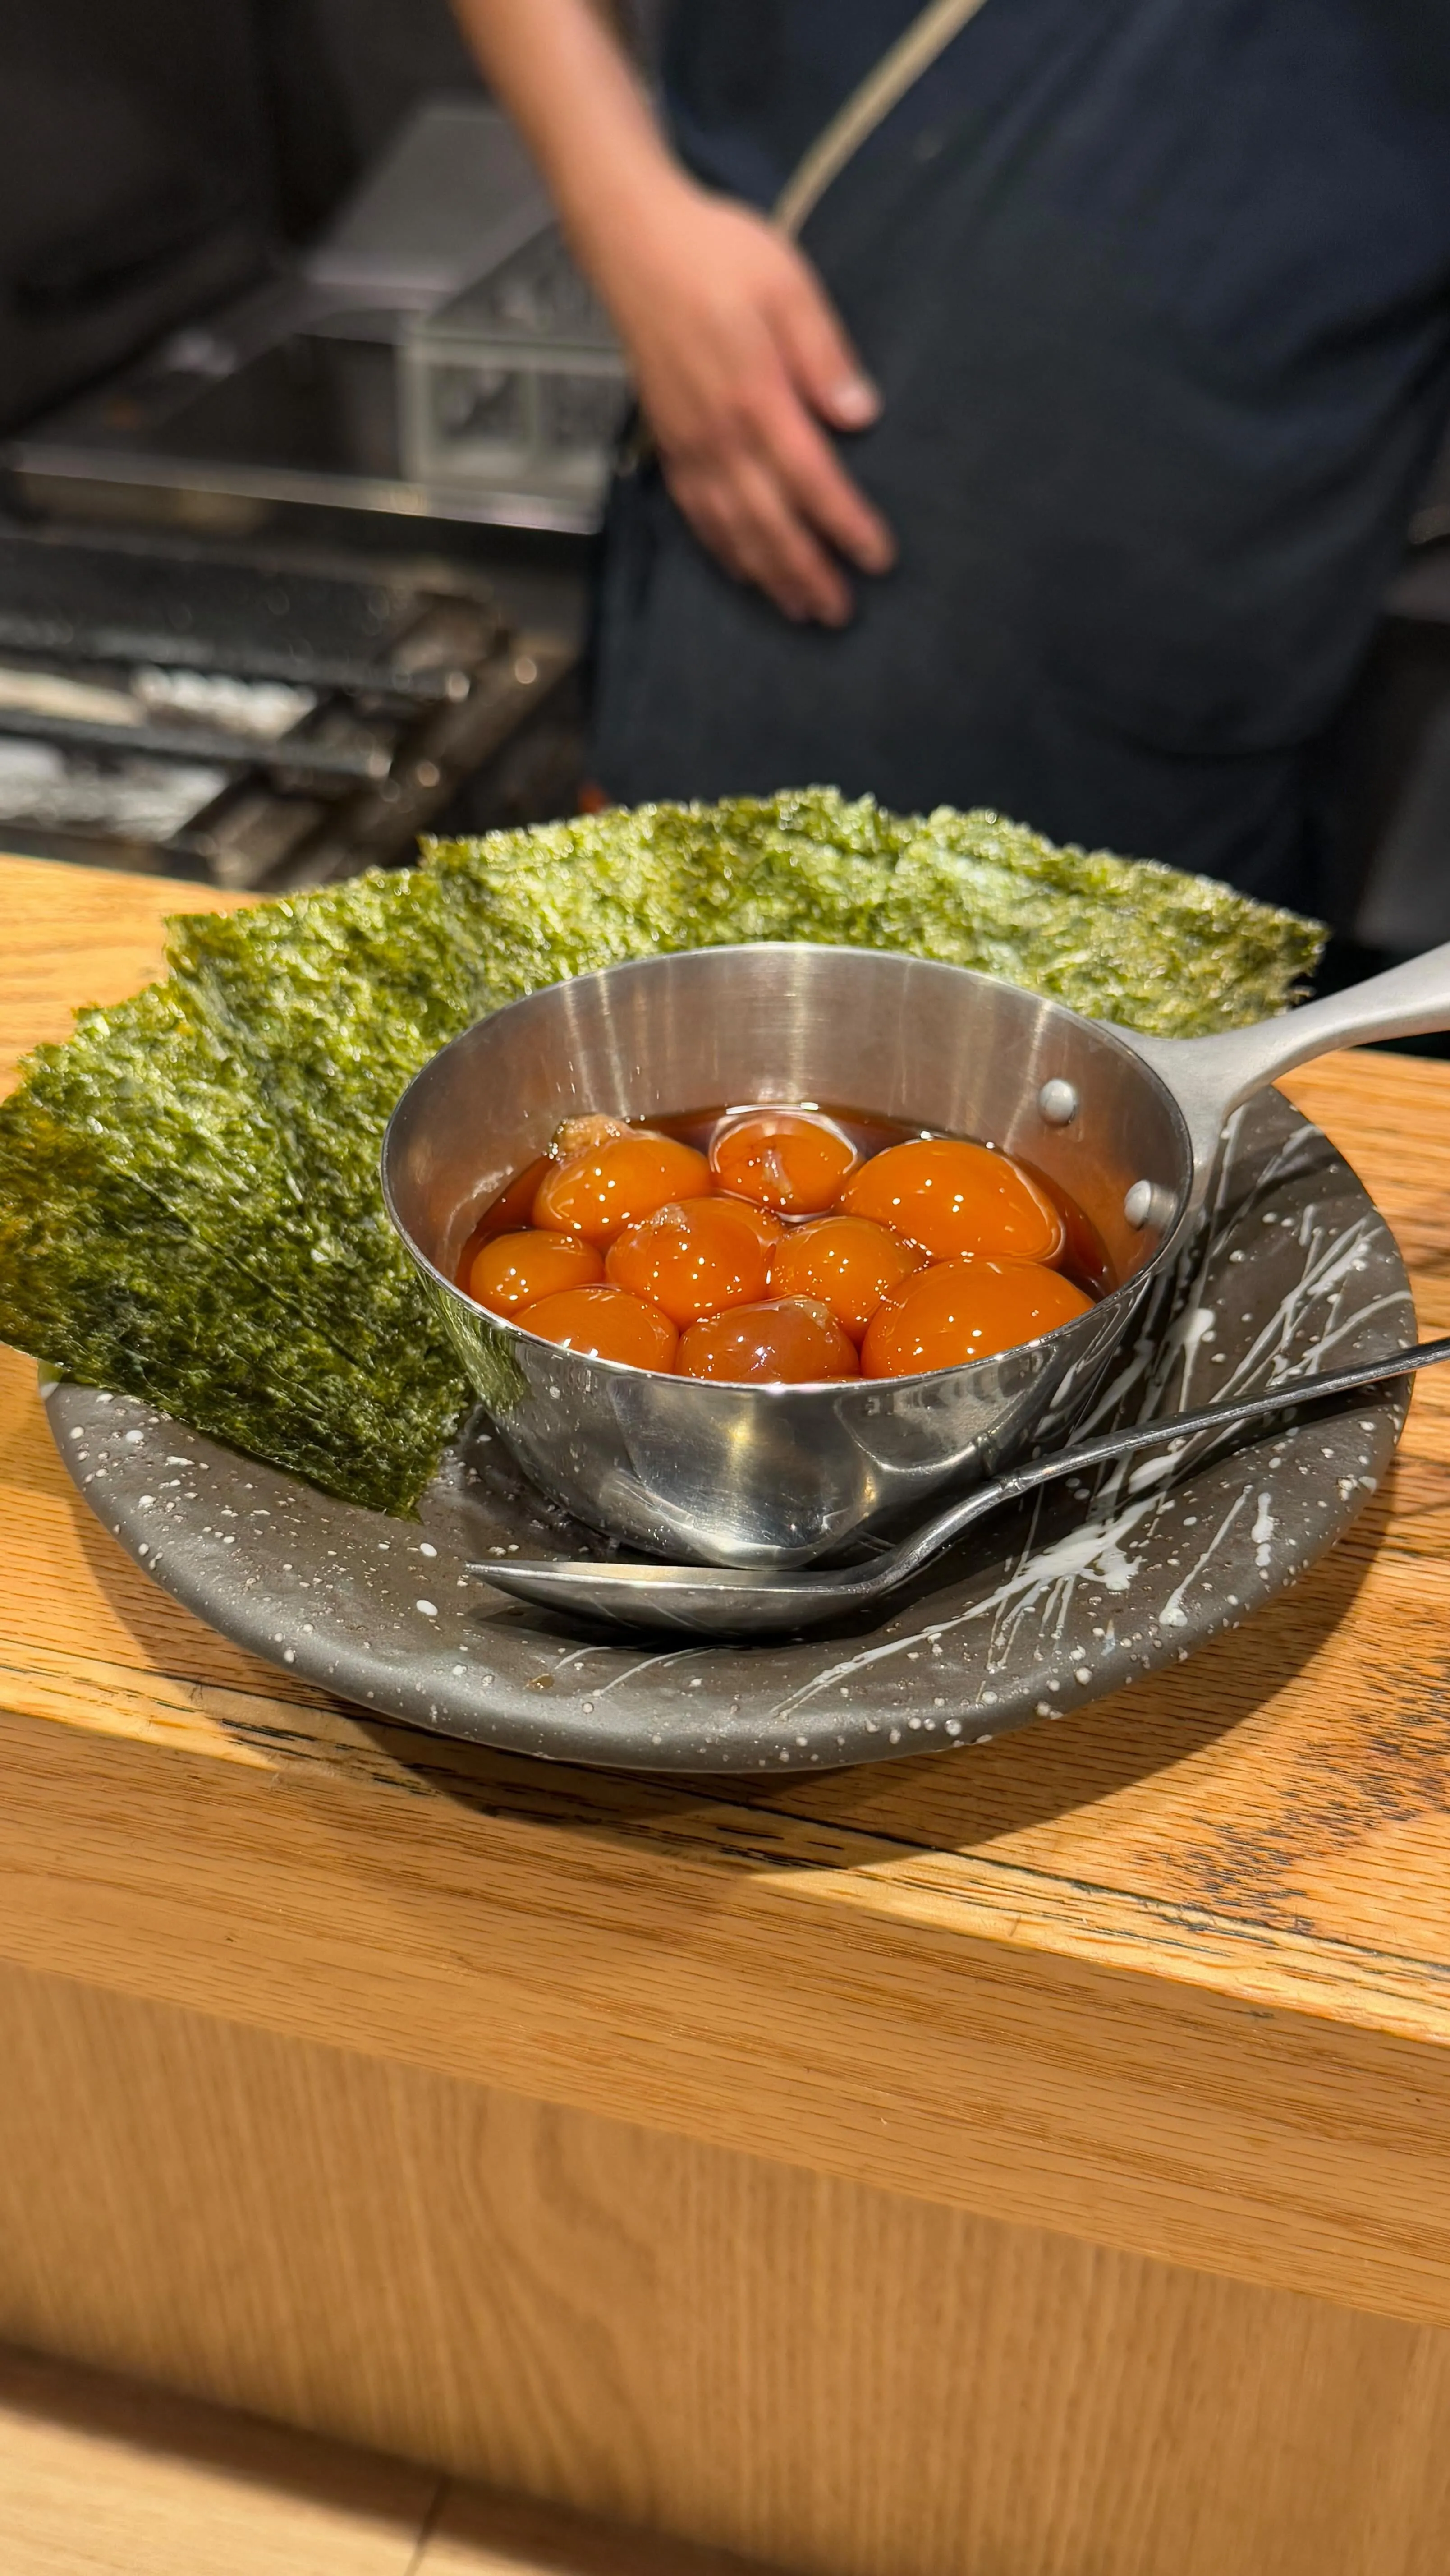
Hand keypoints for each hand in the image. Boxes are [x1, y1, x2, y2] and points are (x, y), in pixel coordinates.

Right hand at [594, 182, 895, 624]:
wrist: (635, 242)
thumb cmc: (719, 253)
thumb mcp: (788, 285)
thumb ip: (823, 354)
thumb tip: (859, 415)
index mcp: (756, 395)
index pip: (811, 479)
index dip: (845, 525)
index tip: (877, 559)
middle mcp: (718, 432)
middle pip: (769, 521)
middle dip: (806, 571)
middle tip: (840, 612)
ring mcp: (688, 442)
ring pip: (731, 528)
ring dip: (767, 574)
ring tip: (799, 608)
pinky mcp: (667, 440)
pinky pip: (695, 511)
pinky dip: (721, 548)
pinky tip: (742, 571)